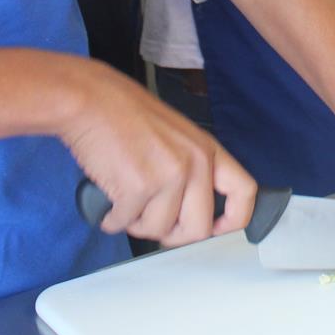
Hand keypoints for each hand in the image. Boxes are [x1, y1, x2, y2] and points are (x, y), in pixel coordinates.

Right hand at [58, 61, 253, 247]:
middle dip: (172, 235)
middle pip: (199, 229)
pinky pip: (126, 224)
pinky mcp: (137, 188)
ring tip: (126, 203)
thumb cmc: (124, 113)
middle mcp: (194, 164)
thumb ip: (192, 168)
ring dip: (137, 224)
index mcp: (207, 149)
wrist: (90, 99)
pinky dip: (112, 220)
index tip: (216, 229)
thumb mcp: (176, 135)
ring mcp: (167, 176)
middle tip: (154, 224)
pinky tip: (109, 203)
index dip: (234, 219)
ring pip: (159, 230)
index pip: (244, 192)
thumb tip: (189, 211)